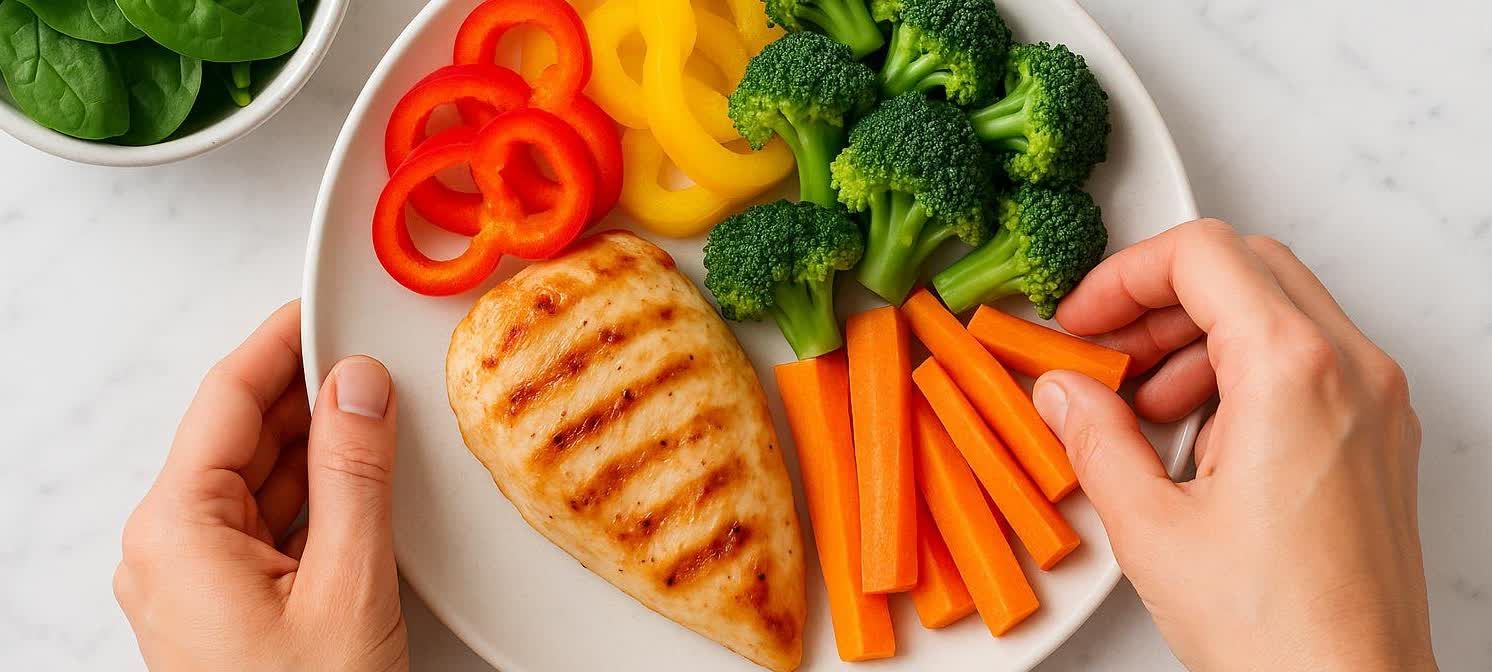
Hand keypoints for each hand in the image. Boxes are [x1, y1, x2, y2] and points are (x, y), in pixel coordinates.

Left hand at [114, 301, 408, 671]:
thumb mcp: (346, 586)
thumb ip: (354, 475)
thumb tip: (358, 388)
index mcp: (175, 531)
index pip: (226, 400)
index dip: (279, 344)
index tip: (321, 305)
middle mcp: (170, 550)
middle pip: (240, 437)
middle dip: (309, 397)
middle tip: (374, 364)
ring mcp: (196, 582)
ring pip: (259, 481)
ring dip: (320, 450)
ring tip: (381, 422)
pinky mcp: (228, 607)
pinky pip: (270, 526)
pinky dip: (318, 499)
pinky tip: (363, 486)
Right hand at [1030, 220, 1434, 670]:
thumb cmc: (1276, 628)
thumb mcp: (1150, 527)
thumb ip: (1094, 438)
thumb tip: (1061, 390)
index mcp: (1292, 371)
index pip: (1202, 256)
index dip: (1124, 276)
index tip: (1081, 319)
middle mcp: (1350, 370)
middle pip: (1246, 267)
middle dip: (1160, 297)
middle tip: (1102, 347)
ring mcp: (1376, 402)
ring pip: (1281, 309)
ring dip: (1200, 333)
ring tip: (1141, 403)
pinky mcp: (1379, 438)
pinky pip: (1309, 361)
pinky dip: (1244, 370)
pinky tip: (1196, 436)